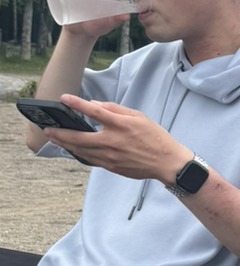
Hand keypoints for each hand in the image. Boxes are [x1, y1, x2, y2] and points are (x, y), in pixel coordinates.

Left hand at [42, 95, 190, 182]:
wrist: (166, 162)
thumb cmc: (155, 138)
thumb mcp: (139, 117)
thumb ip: (116, 109)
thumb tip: (95, 105)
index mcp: (121, 125)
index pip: (94, 112)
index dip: (77, 104)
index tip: (64, 98)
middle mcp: (113, 141)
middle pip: (79, 137)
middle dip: (60, 133)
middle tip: (47, 129)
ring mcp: (110, 156)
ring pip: (81, 151)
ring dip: (65, 144)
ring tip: (54, 139)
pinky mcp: (111, 166)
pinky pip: (90, 159)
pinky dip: (78, 153)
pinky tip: (71, 149)